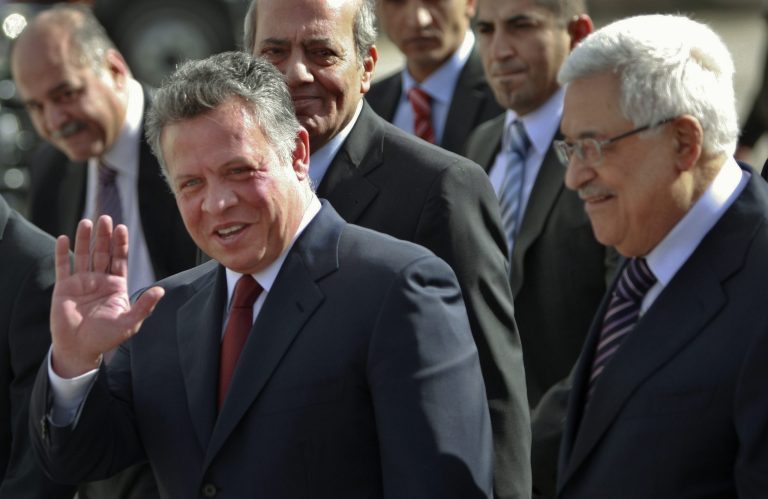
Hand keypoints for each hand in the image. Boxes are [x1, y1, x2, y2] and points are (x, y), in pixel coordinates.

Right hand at [50, 216, 164, 377]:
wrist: (79, 349)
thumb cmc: (106, 338)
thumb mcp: (129, 323)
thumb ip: (144, 306)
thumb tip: (161, 291)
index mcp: (116, 286)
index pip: (119, 260)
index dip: (121, 244)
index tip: (122, 228)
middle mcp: (99, 280)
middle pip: (102, 252)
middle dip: (104, 236)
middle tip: (105, 218)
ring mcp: (81, 282)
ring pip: (83, 255)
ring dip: (84, 239)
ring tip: (87, 222)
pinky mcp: (63, 287)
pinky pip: (63, 266)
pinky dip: (62, 252)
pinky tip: (64, 238)